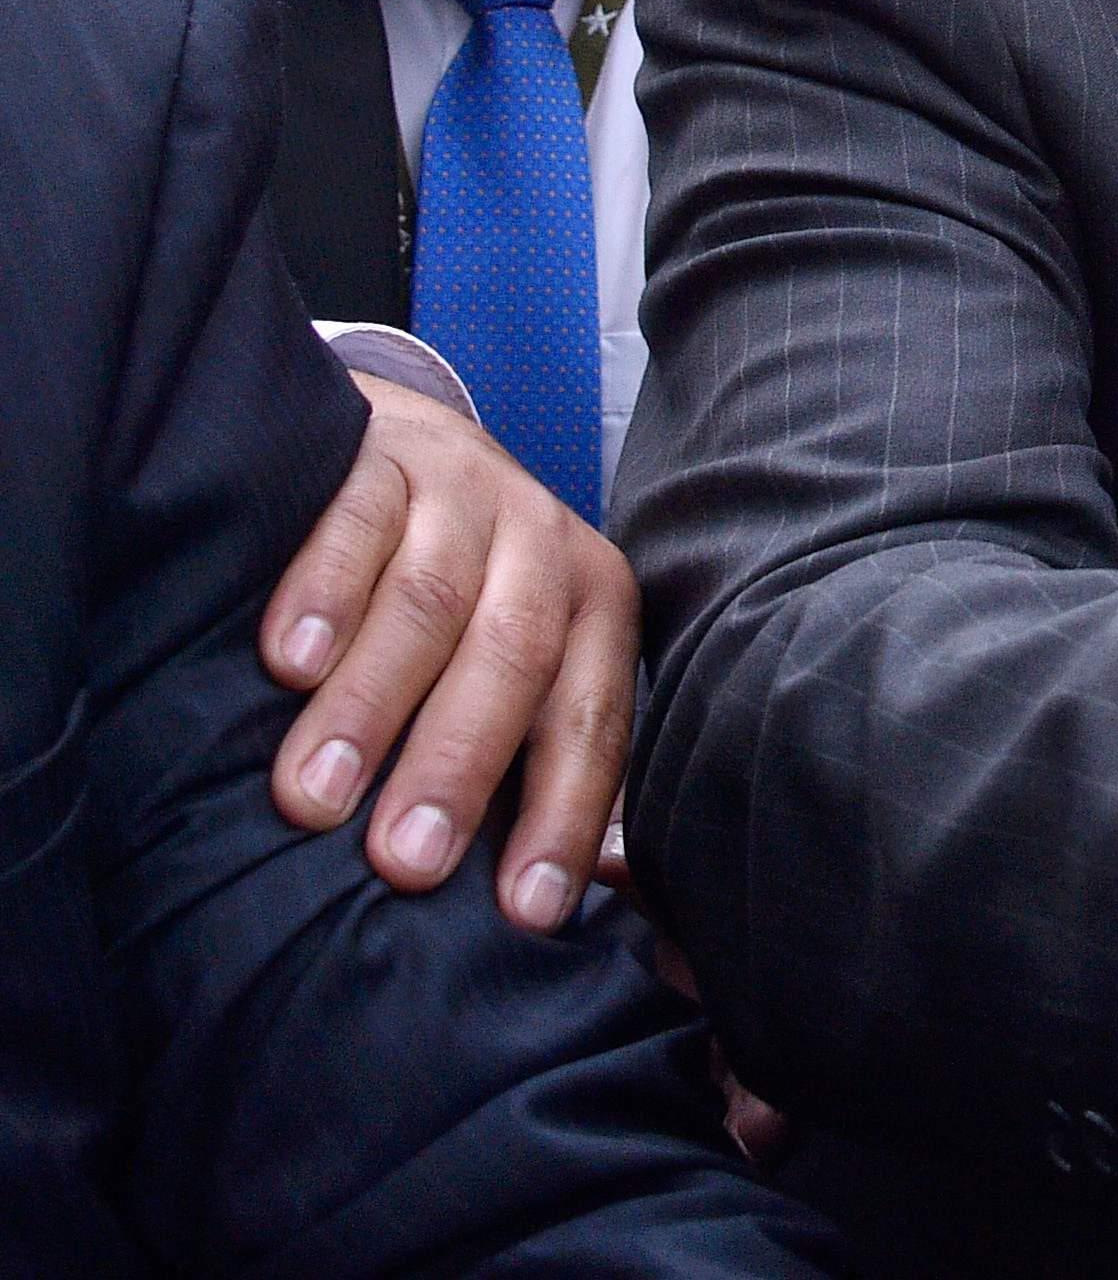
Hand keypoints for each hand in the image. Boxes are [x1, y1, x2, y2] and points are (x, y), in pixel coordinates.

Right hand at [260, 374, 637, 928]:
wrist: (400, 442)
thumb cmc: (465, 591)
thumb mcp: (521, 656)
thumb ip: (535, 753)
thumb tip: (564, 899)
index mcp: (596, 604)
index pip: (592, 720)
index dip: (563, 817)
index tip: (523, 912)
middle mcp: (544, 544)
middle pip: (512, 661)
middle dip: (456, 769)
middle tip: (400, 865)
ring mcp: (465, 491)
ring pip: (430, 602)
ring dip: (371, 706)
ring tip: (313, 798)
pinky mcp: (383, 453)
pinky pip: (355, 524)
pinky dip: (320, 596)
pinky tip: (284, 664)